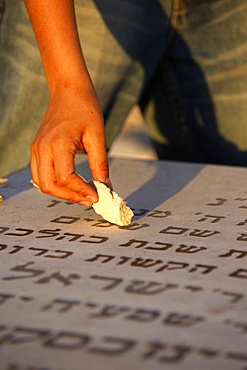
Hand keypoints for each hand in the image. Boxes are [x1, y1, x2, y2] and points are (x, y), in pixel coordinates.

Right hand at [31, 85, 109, 205]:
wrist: (68, 89)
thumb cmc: (84, 106)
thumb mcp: (97, 135)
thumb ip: (100, 163)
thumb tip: (105, 186)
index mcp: (58, 143)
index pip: (66, 178)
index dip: (82, 191)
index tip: (97, 196)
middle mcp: (43, 148)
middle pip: (49, 185)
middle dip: (70, 196)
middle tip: (89, 198)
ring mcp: (37, 148)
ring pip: (41, 182)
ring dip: (60, 192)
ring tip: (81, 192)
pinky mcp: (37, 148)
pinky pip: (39, 174)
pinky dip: (53, 183)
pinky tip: (70, 183)